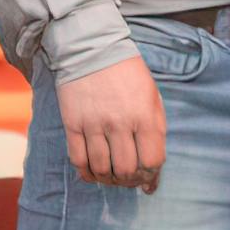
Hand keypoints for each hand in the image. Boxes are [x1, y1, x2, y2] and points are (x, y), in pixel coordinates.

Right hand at [59, 49, 166, 189]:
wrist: (91, 48)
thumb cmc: (127, 73)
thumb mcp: (152, 96)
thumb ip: (156, 131)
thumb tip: (153, 173)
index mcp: (144, 115)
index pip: (151, 161)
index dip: (151, 176)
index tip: (147, 178)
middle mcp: (120, 122)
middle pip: (126, 170)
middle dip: (130, 180)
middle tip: (128, 178)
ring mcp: (94, 124)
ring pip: (102, 169)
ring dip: (108, 179)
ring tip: (112, 176)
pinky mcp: (73, 124)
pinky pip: (79, 160)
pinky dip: (87, 173)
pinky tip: (93, 172)